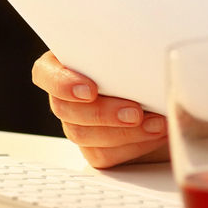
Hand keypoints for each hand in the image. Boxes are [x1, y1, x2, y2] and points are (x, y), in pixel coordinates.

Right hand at [31, 52, 169, 168]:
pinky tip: (155, 134)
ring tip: (157, 124)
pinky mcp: (94, 148)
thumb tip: (133, 56)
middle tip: (135, 112)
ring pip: (83, 135)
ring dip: (124, 132)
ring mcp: (78, 124)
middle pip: (65, 109)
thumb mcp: (133, 52)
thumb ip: (124, 53)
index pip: (45, 73)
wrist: (162, 93)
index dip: (61, 83)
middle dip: (104, 113)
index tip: (90, 90)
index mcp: (66, 64)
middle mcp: (67, 96)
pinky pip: (103, 154)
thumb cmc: (144, 65)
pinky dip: (134, 145)